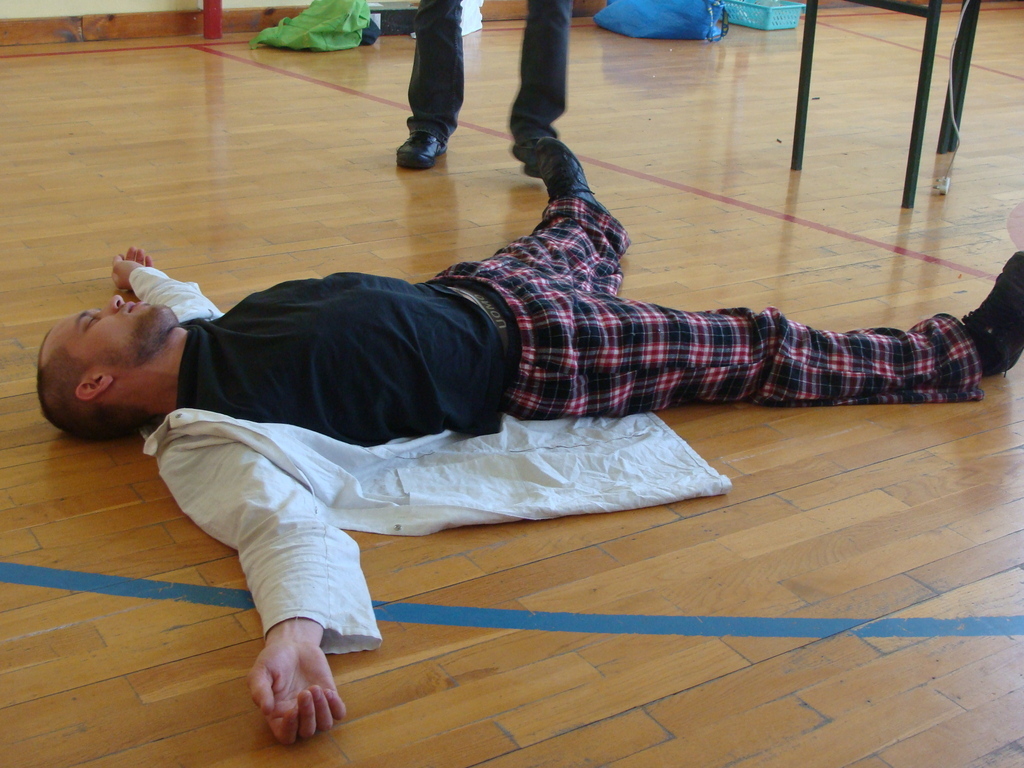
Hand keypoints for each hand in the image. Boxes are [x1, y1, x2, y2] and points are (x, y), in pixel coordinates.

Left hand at [111, 247, 152, 290]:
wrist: (144, 280)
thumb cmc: (129, 273)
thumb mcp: (118, 265)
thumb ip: (116, 261)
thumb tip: (118, 258)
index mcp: (119, 279)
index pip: (118, 269)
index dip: (119, 261)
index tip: (122, 254)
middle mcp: (129, 280)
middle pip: (129, 266)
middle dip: (131, 256)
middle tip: (133, 248)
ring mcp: (139, 279)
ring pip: (138, 266)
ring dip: (139, 257)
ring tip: (141, 250)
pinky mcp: (149, 278)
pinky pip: (148, 269)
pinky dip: (148, 262)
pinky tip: (148, 257)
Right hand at [247, 618, 346, 744]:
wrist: (294, 644)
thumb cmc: (273, 660)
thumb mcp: (260, 672)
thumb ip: (259, 690)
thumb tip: (265, 710)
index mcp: (278, 715)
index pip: (285, 735)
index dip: (290, 728)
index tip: (292, 710)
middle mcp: (298, 716)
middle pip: (307, 731)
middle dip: (308, 714)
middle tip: (305, 692)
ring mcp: (315, 707)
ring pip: (324, 725)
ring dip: (322, 710)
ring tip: (316, 688)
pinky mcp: (329, 696)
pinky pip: (338, 712)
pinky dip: (336, 706)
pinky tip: (328, 691)